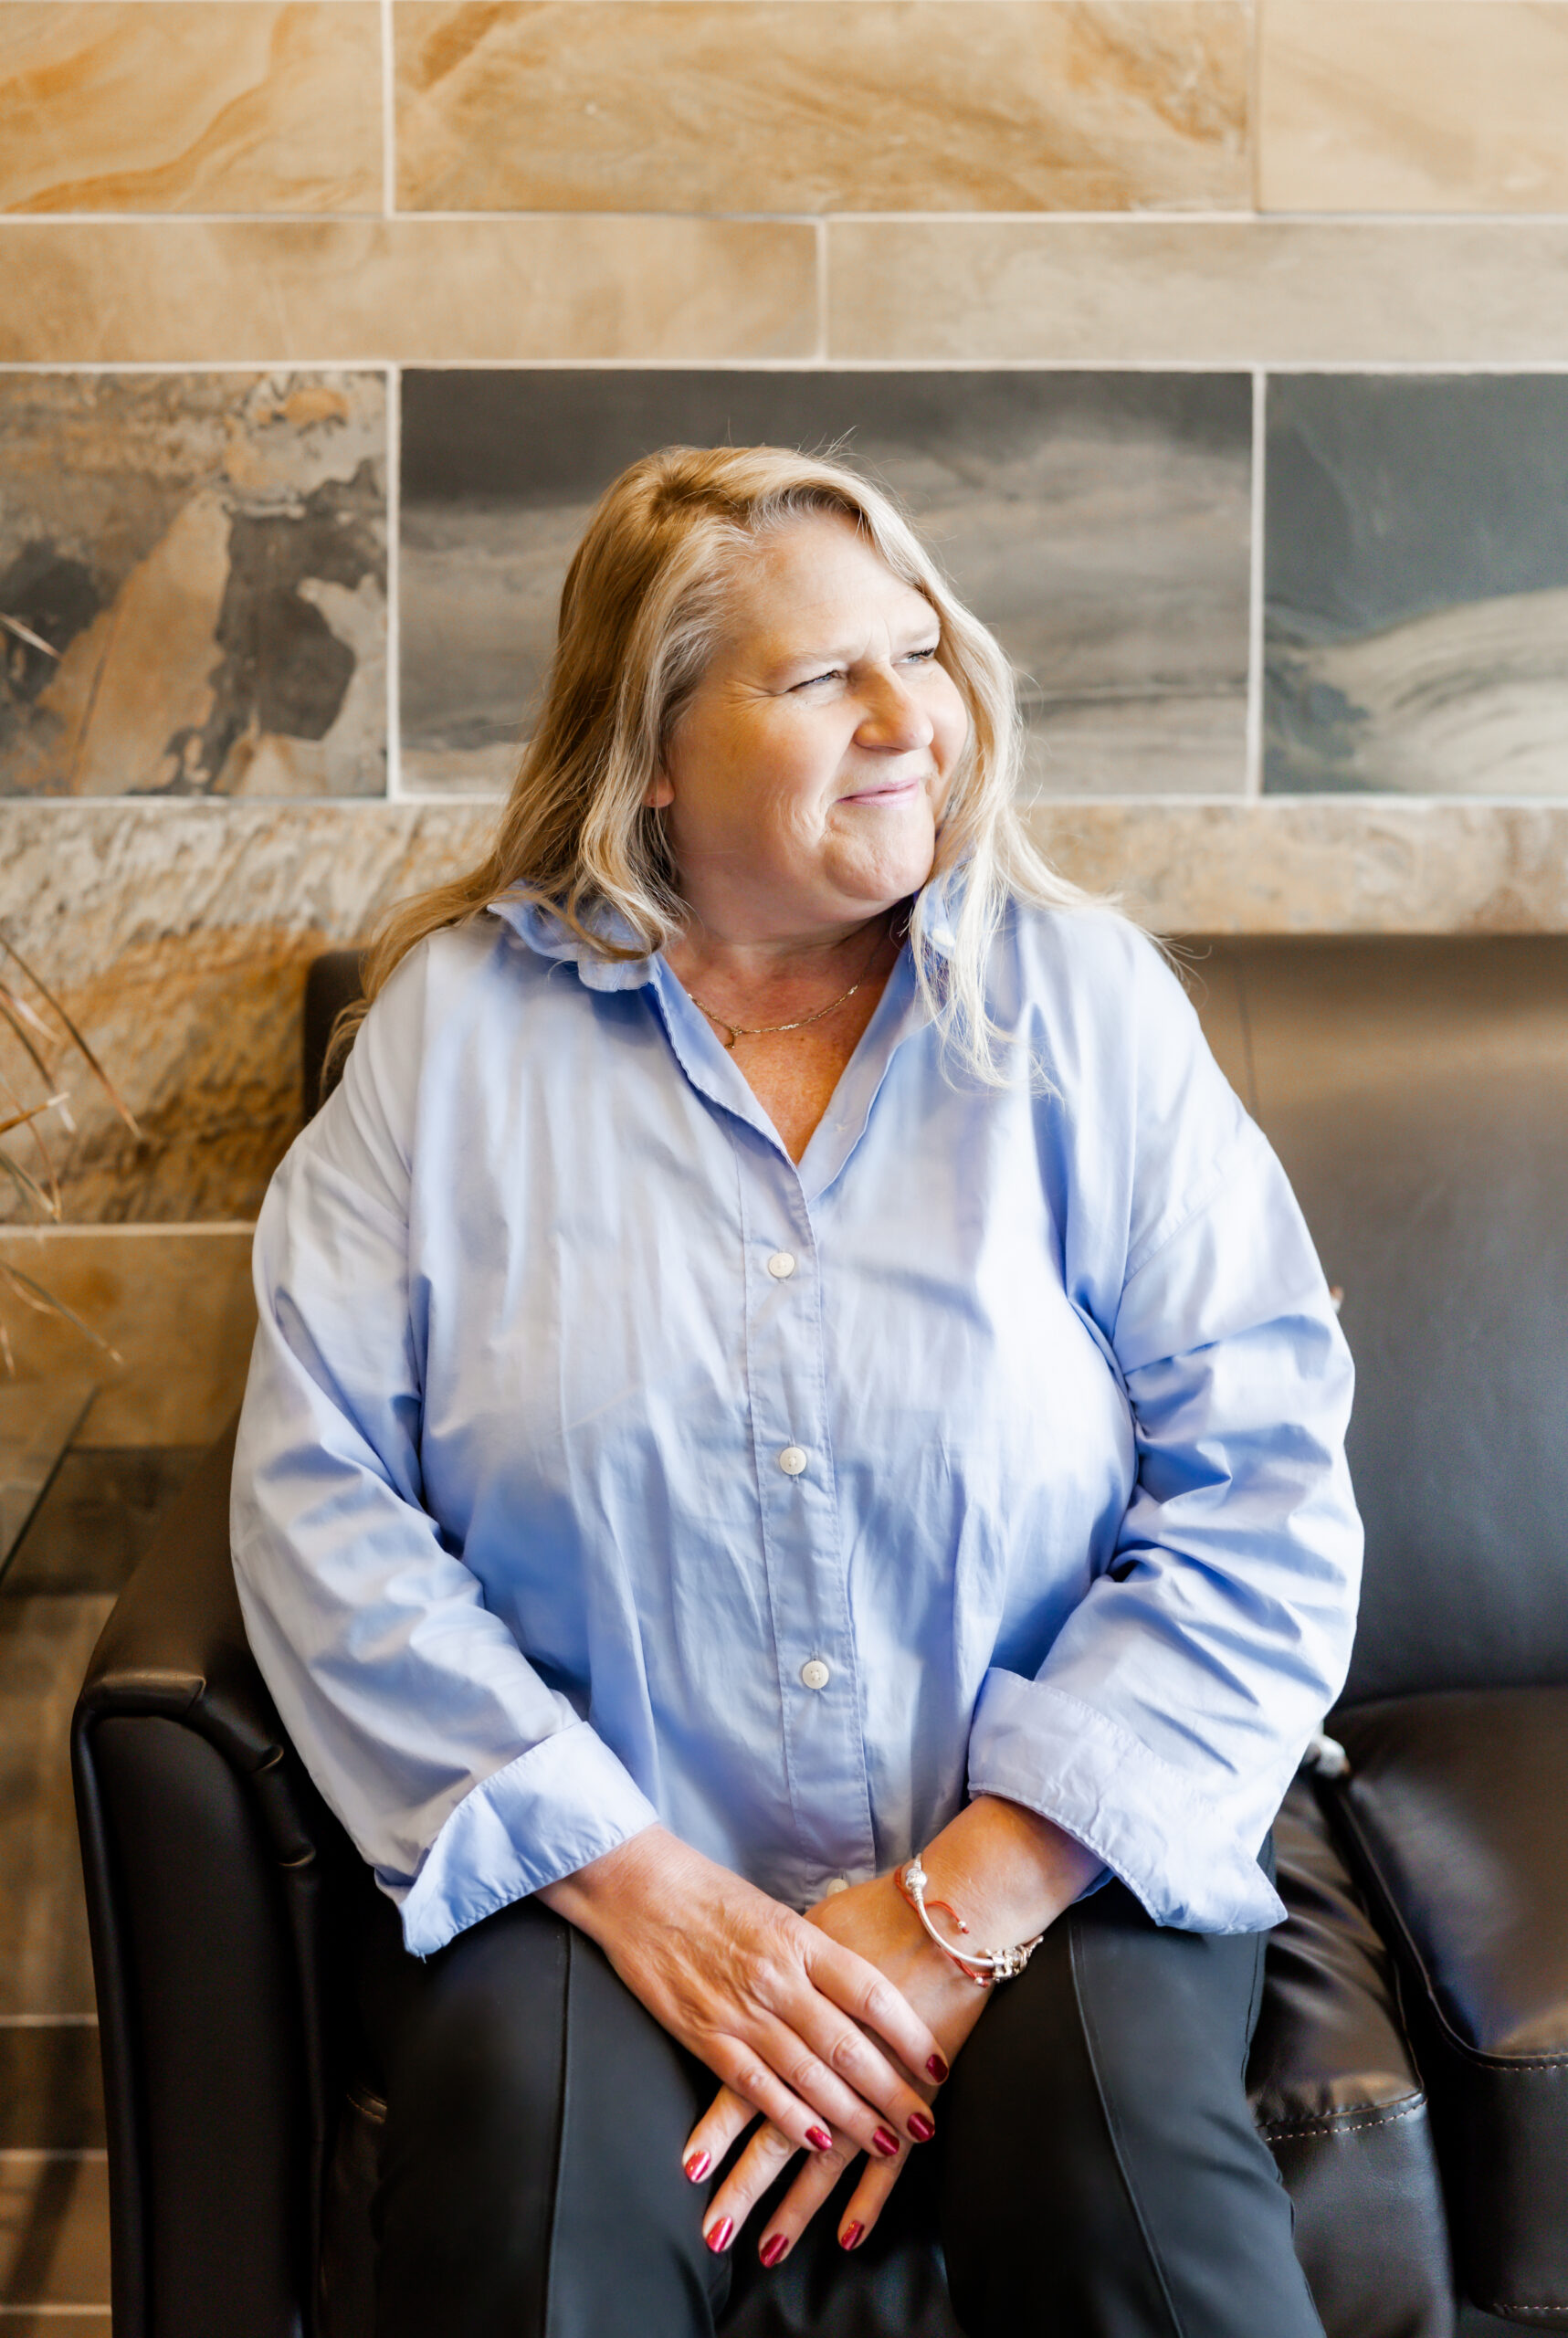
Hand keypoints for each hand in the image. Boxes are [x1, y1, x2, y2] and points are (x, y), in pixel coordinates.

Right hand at [538, 1825, 945, 2172]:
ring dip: (850, 2116)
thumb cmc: (710, 1896)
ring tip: (885, 2144)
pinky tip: (815, 2140)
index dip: (909, 2034)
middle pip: (848, 2045)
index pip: (871, 1993)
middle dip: (891, 2092)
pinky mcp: (704, 2034)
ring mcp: (741, 2010)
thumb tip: (862, 1991)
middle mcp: (778, 1978)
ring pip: (808, 2074)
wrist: (639, 1887)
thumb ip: (815, 1955)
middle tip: (924, 2125)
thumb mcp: (776, 1913)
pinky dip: (787, 2116)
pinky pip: (753, 2086)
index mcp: (801, 1940)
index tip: (939, 2065)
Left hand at [682, 1797, 1102, 2266]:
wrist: (949, 1906)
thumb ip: (782, 1970)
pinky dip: (868, 2197)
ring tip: (767, 2248)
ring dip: (796, 2204)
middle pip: (778, 2126)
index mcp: (792, 2008)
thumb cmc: (879, 1913)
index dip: (720, 2126)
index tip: (692, 2168)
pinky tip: (846, 2234)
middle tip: (716, 2232)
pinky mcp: (912, 2090)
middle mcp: (826, 2050)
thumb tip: (753, 1978)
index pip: (747, 2077)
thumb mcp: (811, 1930)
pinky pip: (889, 2153)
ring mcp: (872, 2077)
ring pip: (825, 2151)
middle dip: (746, 2182)